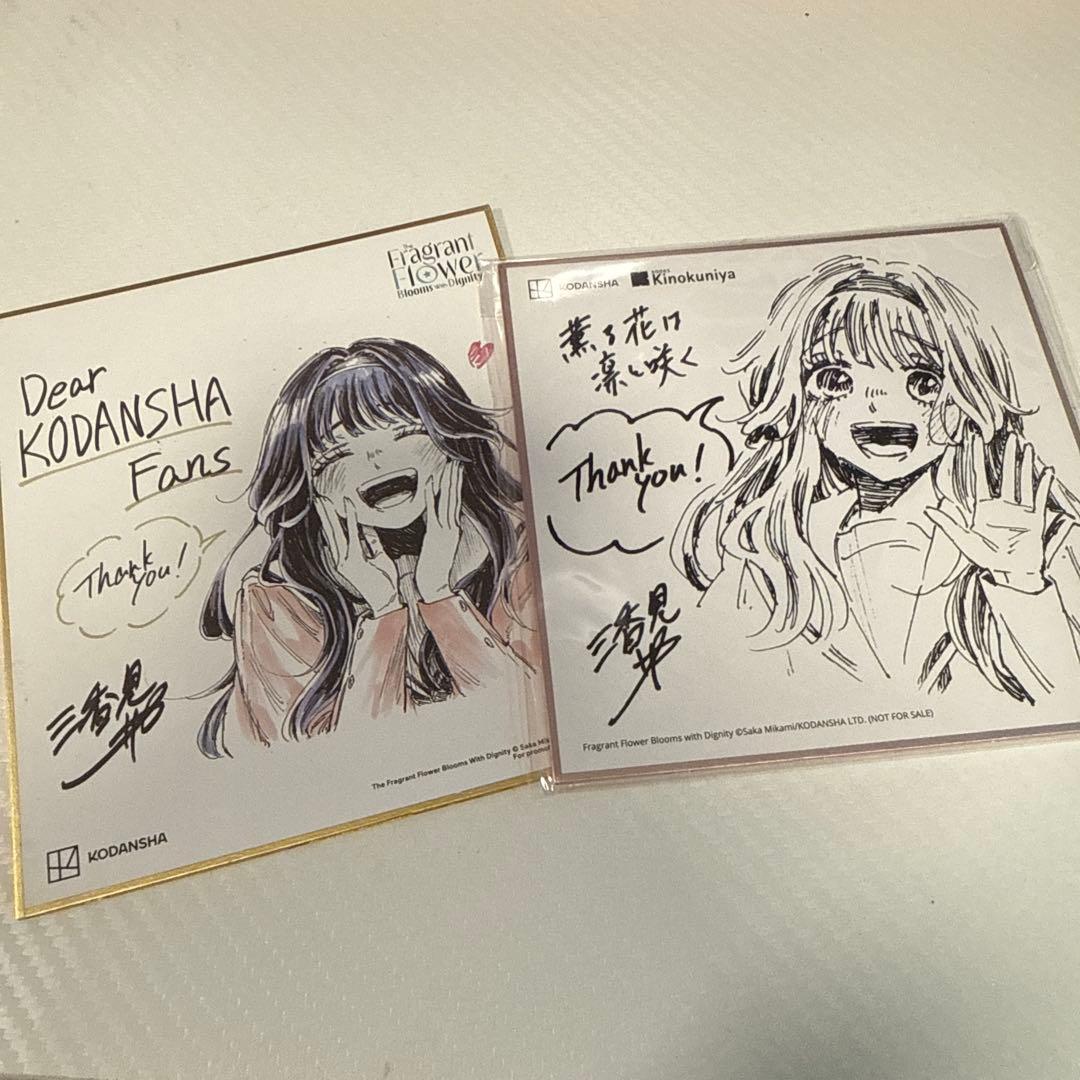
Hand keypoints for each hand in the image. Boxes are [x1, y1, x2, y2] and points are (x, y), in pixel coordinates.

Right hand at [315, 494, 399, 614]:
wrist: (386, 602)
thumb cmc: (384, 584)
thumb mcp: (379, 558)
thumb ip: (372, 542)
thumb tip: (368, 527)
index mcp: (346, 559)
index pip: (336, 535)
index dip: (331, 520)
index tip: (326, 506)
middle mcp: (342, 560)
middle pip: (331, 532)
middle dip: (324, 514)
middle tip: (319, 498)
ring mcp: (346, 561)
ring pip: (336, 532)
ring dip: (330, 514)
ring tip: (325, 500)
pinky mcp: (354, 561)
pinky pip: (352, 535)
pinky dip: (351, 520)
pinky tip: (348, 508)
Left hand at [415, 460, 463, 602]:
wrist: (435, 586)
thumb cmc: (435, 568)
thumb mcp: (441, 546)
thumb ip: (441, 531)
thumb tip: (439, 518)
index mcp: (454, 529)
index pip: (457, 501)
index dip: (457, 484)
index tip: (457, 469)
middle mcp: (452, 527)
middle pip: (455, 498)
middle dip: (455, 478)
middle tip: (455, 461)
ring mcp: (444, 530)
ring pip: (448, 501)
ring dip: (448, 482)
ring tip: (449, 467)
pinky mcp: (435, 535)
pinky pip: (433, 511)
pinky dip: (432, 496)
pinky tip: (430, 483)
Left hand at [925, 433, 1053, 592]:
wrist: (1009, 573)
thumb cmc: (985, 558)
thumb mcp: (963, 541)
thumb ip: (948, 525)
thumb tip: (930, 510)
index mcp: (982, 509)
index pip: (978, 479)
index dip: (975, 460)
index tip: (973, 441)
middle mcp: (1001, 506)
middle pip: (1004, 475)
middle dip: (1006, 456)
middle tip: (1007, 435)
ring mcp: (1019, 511)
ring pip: (1022, 482)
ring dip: (1024, 464)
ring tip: (1026, 446)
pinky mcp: (1034, 519)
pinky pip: (1039, 499)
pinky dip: (1044, 485)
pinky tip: (1047, 471)